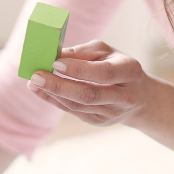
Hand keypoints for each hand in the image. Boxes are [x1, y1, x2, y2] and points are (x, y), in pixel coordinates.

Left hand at [26, 40, 151, 126]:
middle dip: (60, 85)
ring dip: (53, 94)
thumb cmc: (117, 65)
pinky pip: (74, 112)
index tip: (56, 63)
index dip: (79, 69)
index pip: (104, 73)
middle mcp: (124, 96)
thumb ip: (83, 52)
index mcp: (130, 72)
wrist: (138, 96)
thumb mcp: (106, 52)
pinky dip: (55, 101)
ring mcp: (113, 113)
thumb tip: (57, 54)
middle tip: (37, 75)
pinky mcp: (100, 122)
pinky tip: (40, 91)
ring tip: (34, 82)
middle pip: (89, 94)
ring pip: (78, 106)